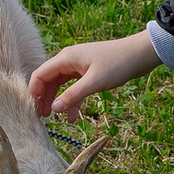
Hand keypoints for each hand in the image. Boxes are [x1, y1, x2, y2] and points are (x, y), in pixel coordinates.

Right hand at [30, 30, 162, 117]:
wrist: (140, 54)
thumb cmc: (118, 64)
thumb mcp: (94, 82)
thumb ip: (73, 95)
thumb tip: (54, 109)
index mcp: (66, 58)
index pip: (40, 74)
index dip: (34, 92)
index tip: (33, 110)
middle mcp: (69, 61)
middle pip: (48, 80)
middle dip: (43, 99)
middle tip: (41, 118)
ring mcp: (78, 67)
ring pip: (60, 85)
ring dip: (57, 101)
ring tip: (53, 119)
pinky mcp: (88, 73)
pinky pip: (74, 88)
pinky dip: (72, 101)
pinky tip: (73, 117)